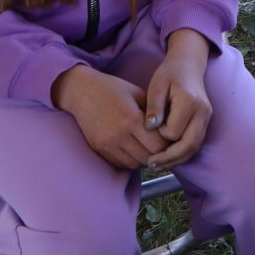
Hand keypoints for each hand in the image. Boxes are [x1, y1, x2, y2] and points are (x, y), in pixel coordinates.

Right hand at [54, 65, 169, 169]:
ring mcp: (106, 144)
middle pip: (147, 158)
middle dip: (158, 154)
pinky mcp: (98, 149)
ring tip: (147, 147)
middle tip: (161, 145)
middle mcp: (118, 134)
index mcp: (131, 118)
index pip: (158, 145)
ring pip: (134, 164)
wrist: (82, 92)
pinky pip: (120, 164)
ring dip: (144, 159)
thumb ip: (155, 112)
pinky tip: (133, 149)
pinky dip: (130, 160)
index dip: (167, 144)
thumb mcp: (138, 94)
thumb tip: (172, 129)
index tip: (169, 138)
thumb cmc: (114, 89)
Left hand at [144, 29, 213, 169]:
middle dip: (169, 159)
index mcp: (190, 102)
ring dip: (176, 160)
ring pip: (194, 148)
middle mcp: (202, 112)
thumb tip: (151, 128)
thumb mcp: (156, 86)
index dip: (159, 136)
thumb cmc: (169, 74)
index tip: (148, 130)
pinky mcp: (205, 123)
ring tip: (156, 165)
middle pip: (189, 145)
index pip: (173, 132)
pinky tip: (167, 158)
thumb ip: (154, 107)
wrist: (188, 66)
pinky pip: (195, 144)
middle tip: (149, 164)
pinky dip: (181, 155)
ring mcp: (206, 118)